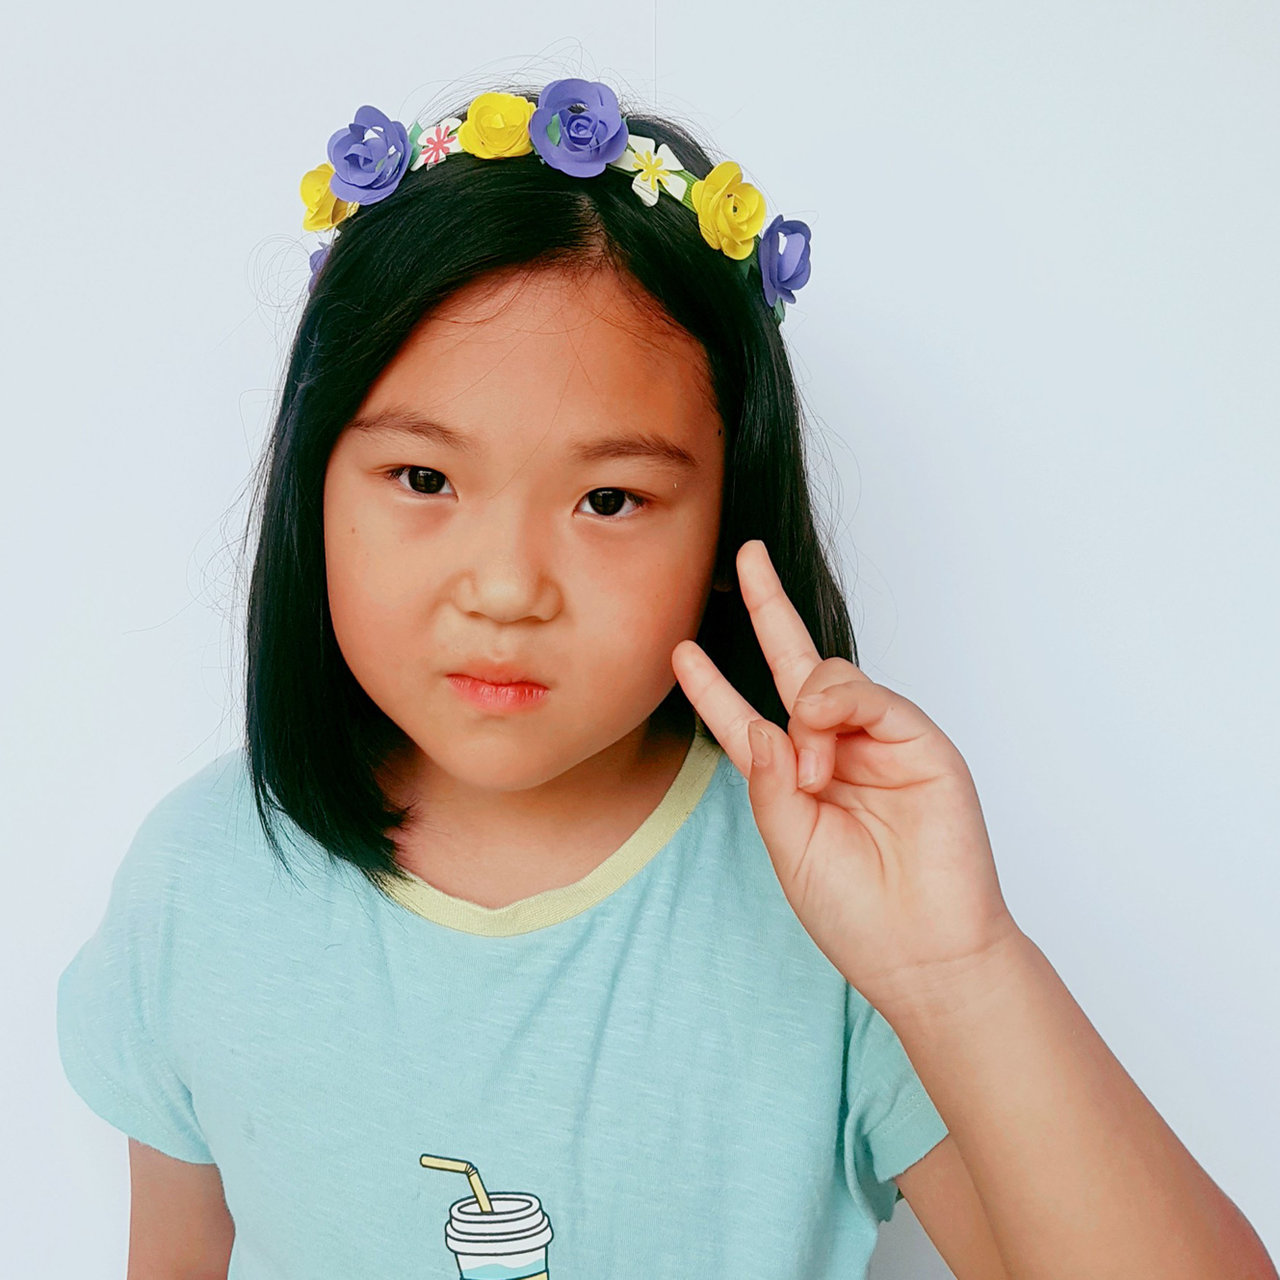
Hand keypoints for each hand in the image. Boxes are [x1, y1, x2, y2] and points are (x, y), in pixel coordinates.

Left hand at [672, 539, 1021, 1017]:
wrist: (923, 954)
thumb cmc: (855, 912)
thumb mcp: (787, 844)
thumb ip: (769, 780)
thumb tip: (763, 721)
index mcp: (795, 777)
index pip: (745, 717)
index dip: (712, 685)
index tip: (681, 652)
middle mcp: (835, 749)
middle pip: (795, 665)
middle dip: (769, 607)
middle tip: (746, 556)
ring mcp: (878, 742)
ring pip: (829, 678)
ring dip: (807, 713)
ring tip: (813, 774)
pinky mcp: (920, 742)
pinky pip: (871, 696)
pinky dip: (839, 710)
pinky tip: (827, 748)